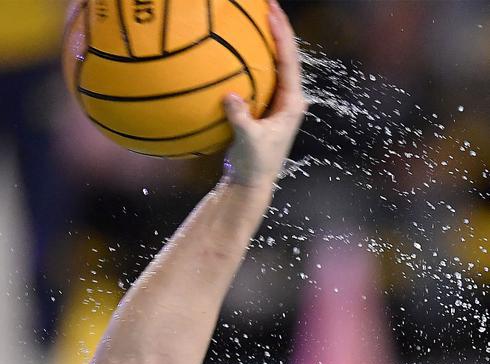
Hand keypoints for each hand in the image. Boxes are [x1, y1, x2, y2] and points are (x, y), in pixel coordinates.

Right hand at [222, 0, 307, 187]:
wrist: (249, 186)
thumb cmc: (253, 167)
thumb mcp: (247, 142)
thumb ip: (240, 118)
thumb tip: (229, 96)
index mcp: (292, 103)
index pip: (290, 60)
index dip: (282, 33)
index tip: (272, 11)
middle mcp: (288, 100)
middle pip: (285, 55)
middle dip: (276, 29)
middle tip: (265, 4)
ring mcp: (276, 104)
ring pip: (272, 66)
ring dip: (263, 43)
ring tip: (254, 18)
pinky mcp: (262, 110)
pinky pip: (256, 79)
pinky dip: (247, 64)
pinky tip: (232, 51)